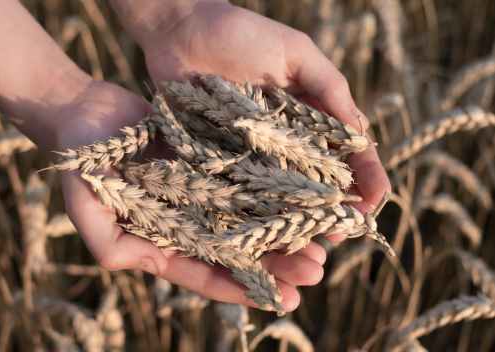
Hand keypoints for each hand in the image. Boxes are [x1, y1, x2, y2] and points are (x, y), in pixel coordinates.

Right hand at [55, 80, 326, 310]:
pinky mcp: (210, 163)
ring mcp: (202, 192)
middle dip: (278, 263)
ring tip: (321, 242)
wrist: (88, 114)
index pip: (209, 272)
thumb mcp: (86, 208)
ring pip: (250, 217)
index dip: (245, 289)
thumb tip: (142, 265)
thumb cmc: (82, 162)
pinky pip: (246, 180)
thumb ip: (109, 243)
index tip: (285, 299)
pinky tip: (301, 196)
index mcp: (163, 242)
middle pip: (240, 249)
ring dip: (284, 231)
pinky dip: (272, 190)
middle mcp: (188, 222)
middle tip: (316, 270)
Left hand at [136, 1, 390, 212]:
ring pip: (281, 194)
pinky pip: (240, 190)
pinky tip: (265, 232)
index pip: (344, 150)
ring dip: (298, 219)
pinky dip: (254, 212)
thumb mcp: (296, 54)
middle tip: (345, 233)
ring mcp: (252, 153)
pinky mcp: (218, 160)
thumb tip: (362, 133)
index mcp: (308, 116)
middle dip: (334, 208)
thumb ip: (329, 88)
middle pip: (316, 181)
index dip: (363, 175)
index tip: (375, 199)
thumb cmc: (243, 34)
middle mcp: (284, 140)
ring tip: (312, 243)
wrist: (181, 32)